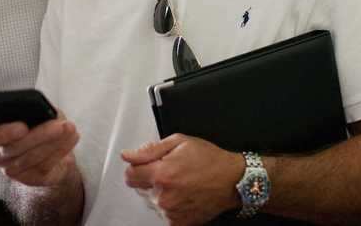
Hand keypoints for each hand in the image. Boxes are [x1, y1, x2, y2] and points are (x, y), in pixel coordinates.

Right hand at [0, 112, 79, 186]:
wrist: (54, 147)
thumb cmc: (40, 124)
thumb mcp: (37, 112)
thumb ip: (33, 111)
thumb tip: (40, 110)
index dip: (3, 134)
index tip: (23, 127)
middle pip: (13, 149)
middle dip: (39, 136)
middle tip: (59, 126)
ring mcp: (13, 170)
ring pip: (31, 158)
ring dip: (54, 142)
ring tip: (70, 128)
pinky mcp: (31, 179)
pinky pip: (45, 165)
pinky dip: (61, 149)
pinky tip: (72, 138)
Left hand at [122, 134, 244, 225]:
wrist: (232, 180)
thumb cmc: (210, 160)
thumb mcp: (180, 142)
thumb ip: (150, 150)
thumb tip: (128, 155)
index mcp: (161, 174)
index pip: (129, 175)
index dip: (139, 167)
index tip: (151, 164)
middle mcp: (163, 196)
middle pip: (140, 189)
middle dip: (151, 179)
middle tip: (172, 171)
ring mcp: (170, 212)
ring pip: (152, 201)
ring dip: (161, 193)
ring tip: (181, 183)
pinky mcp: (178, 223)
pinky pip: (164, 213)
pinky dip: (170, 205)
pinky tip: (184, 195)